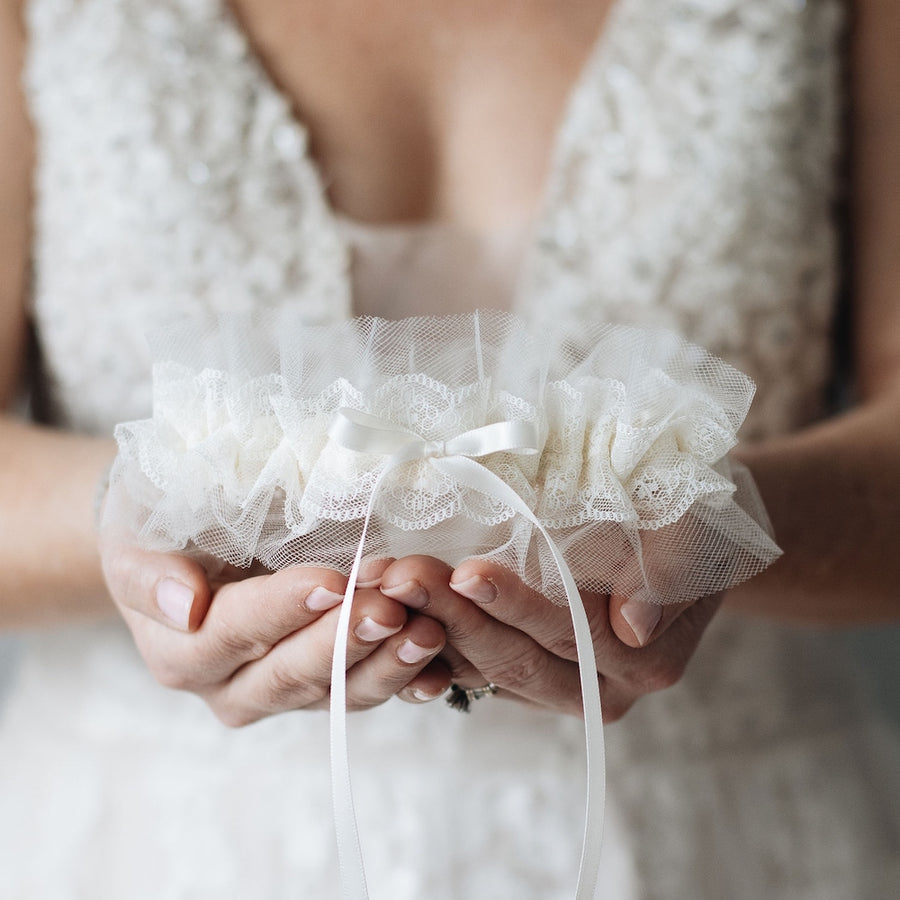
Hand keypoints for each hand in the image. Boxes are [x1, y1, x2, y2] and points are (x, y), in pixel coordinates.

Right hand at [100, 541, 449, 725]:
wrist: (185, 546)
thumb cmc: (158, 530)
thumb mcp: (137, 538)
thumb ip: (151, 573)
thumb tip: (184, 603)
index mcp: (184, 652)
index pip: (236, 632)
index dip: (283, 610)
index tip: (330, 582)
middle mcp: (234, 686)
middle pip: (294, 672)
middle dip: (345, 641)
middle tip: (391, 607)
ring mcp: (285, 692)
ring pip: (340, 693)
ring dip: (387, 663)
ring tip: (428, 632)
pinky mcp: (327, 686)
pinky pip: (369, 691)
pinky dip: (408, 681)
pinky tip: (441, 667)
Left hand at [379, 555, 722, 719]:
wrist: (680, 536)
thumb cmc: (686, 525)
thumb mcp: (694, 536)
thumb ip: (669, 577)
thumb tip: (631, 623)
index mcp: (643, 661)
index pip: (568, 636)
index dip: (515, 605)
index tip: (466, 571)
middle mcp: (599, 689)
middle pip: (516, 658)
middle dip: (454, 617)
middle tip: (403, 575)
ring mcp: (556, 686)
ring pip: (483, 667)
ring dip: (428, 626)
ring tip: (383, 585)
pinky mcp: (524, 674)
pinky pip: (469, 668)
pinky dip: (429, 640)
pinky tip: (389, 610)